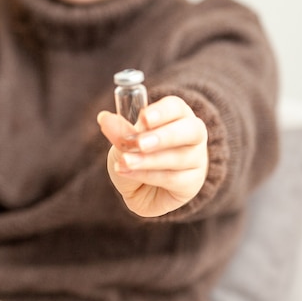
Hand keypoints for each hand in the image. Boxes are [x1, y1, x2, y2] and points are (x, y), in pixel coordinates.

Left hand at [97, 95, 208, 216]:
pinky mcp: (192, 183)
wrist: (141, 193)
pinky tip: (129, 172)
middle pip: (191, 130)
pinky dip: (148, 175)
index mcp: (176, 116)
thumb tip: (104, 117)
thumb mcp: (124, 143)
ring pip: (179, 157)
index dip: (162, 111)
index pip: (176, 107)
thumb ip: (119, 132)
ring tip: (125, 161)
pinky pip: (173, 178)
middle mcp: (193, 135)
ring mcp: (196, 160)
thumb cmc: (137, 159)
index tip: (144, 117)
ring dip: (148, 160)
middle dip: (164, 136)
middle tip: (140, 143)